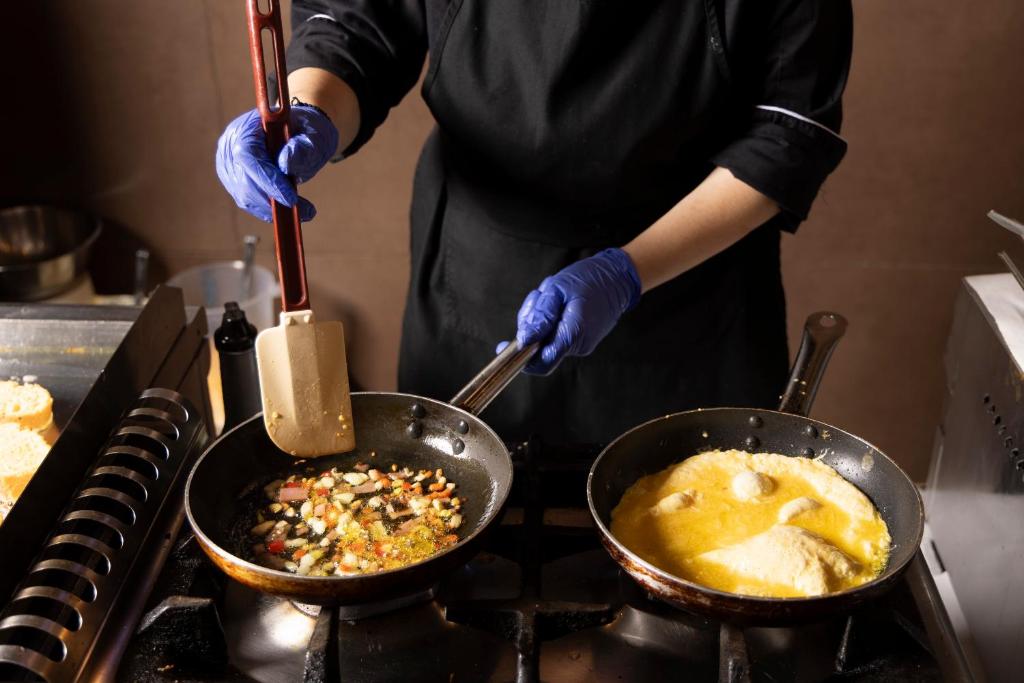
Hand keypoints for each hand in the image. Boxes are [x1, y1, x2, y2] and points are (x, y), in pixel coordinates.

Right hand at [215, 104, 338, 221]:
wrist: (300, 132)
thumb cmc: (307, 130)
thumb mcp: (313, 134)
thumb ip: (304, 146)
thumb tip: (285, 162)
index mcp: (248, 126)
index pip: (248, 155)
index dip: (267, 179)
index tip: (291, 198)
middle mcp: (231, 144)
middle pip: (243, 179)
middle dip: (273, 199)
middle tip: (306, 210)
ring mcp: (228, 163)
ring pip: (245, 195)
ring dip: (273, 208)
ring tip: (306, 211)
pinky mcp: (233, 180)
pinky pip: (248, 201)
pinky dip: (269, 210)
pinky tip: (290, 210)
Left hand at [500, 248, 641, 374]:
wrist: (618, 278)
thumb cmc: (589, 279)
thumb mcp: (557, 289)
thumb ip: (540, 316)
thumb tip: (523, 340)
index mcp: (573, 333)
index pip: (541, 362)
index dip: (520, 358)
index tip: (503, 347)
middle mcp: (578, 345)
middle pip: (539, 349)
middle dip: (531, 326)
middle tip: (539, 298)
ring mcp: (581, 344)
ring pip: (546, 341)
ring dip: (541, 320)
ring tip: (551, 296)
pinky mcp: (581, 340)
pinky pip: (556, 335)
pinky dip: (551, 321)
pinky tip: (559, 303)